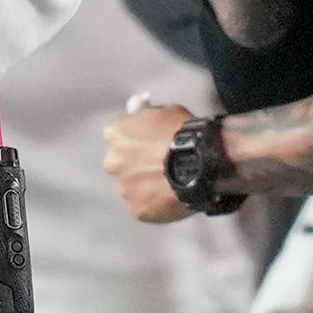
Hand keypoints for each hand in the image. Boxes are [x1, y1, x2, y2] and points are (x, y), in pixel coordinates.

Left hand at [102, 105, 195, 223]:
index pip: (118, 135)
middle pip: (120, 163)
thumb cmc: (182, 131)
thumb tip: (136, 102)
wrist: (200, 163)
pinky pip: (144, 206)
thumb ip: (145, 111)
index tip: (153, 142)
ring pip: (131, 186)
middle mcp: (112, 161)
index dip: (137, 139)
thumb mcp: (165, 110)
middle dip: (135, 163)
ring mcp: (124, 188)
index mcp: (114, 134)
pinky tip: (171, 197)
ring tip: (169, 182)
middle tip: (160, 163)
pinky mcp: (137, 209)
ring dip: (144, 184)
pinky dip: (155, 202)